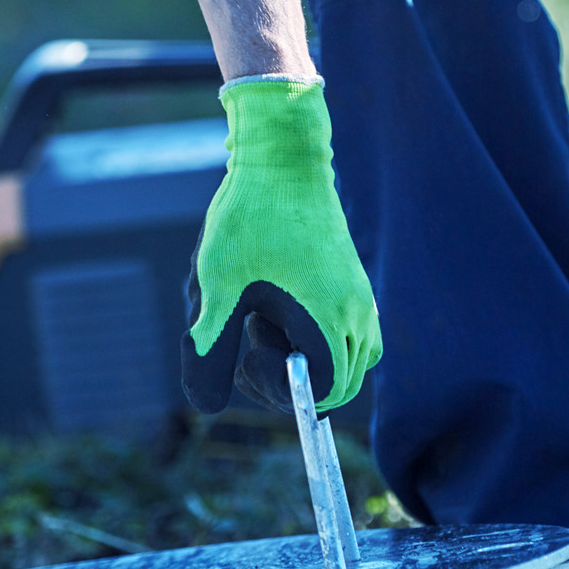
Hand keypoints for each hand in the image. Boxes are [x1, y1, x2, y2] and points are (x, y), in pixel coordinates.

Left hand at [184, 78, 381, 413]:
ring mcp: (362, 299)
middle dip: (292, 381)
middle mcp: (357, 313)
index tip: (246, 351)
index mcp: (329, 319)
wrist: (283, 160)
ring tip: (266, 323)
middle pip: (340, 386)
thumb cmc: (249, 219)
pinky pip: (354, 337)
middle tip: (251, 340)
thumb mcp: (218, 287)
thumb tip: (205, 409)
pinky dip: (322, 342)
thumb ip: (209, 348)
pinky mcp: (356, 286)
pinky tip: (279, 307)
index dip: (280, 388)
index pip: (323, 392)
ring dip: (310, 363)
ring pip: (351, 363)